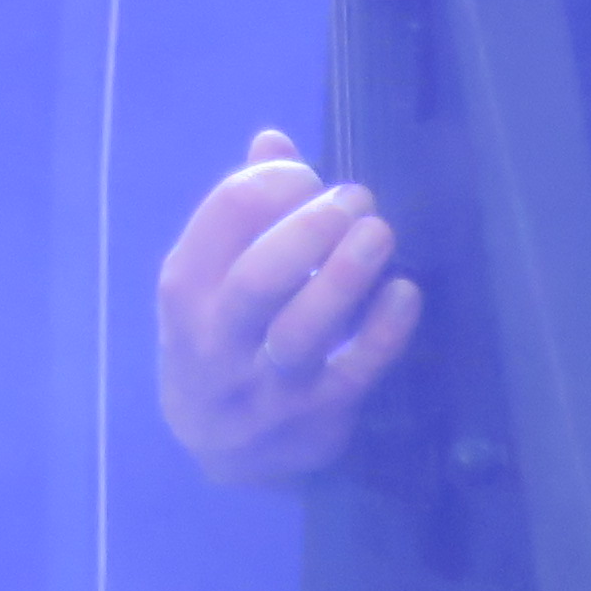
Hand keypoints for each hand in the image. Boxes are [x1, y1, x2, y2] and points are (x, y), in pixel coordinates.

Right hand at [154, 127, 421, 486]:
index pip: (224, 219)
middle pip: (259, 277)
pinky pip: (353, 374)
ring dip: (347, 274)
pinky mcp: (313, 421)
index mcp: (186, 292)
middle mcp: (215, 343)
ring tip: (380, 232)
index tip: (307, 176)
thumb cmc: (225, 337)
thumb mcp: (213, 279)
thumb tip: (275, 139)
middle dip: (313, 227)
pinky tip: (404, 292)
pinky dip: (384, 331)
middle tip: (356, 198)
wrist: (223, 452)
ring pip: (302, 330)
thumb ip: (243, 211)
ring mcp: (264, 388)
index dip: (274, 183)